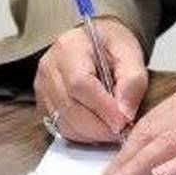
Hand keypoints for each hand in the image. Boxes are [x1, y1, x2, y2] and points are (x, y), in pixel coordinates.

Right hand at [34, 17, 147, 142]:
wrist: (98, 41)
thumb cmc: (112, 43)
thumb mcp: (130, 51)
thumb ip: (133, 79)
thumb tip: (125, 113)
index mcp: (69, 47)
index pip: (80, 84)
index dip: (102, 107)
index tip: (123, 121)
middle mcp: (49, 68)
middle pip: (70, 108)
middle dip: (100, 126)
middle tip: (124, 130)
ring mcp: (43, 87)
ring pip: (64, 123)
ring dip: (92, 133)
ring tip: (114, 127)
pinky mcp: (43, 103)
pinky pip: (61, 128)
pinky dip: (83, 133)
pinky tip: (100, 125)